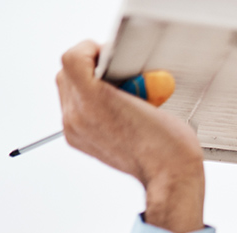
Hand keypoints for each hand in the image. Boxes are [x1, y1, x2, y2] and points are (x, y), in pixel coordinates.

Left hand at [56, 40, 204, 232]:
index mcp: (93, 102)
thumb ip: (127, 77)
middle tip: (116, 74)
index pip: (74, 58)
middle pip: (67, 73)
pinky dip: (90, 104)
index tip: (110, 56)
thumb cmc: (169, 144)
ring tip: (118, 95)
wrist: (170, 178)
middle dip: (90, 68)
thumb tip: (122, 68)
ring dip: (89, 86)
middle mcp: (77, 116)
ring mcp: (75, 130)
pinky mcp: (79, 140)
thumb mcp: (152, 94)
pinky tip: (114, 111)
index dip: (93, 51)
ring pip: (68, 91)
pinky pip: (74, 110)